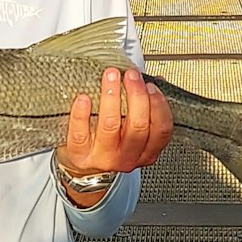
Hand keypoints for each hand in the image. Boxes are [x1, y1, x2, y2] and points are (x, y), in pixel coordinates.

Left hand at [55, 68, 172, 206]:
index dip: (159, 105)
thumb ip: (145, 108)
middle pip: (138, 126)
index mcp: (146, 151)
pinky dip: (81, 114)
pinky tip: (84, 98)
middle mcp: (127, 157)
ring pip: (110, 126)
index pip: (161, 130)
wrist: (83, 166)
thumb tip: (155, 80)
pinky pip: (80, 134)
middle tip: (131, 75)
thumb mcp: (132, 130)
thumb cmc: (110, 143)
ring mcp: (103, 158)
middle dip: (136, 96)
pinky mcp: (80, 155)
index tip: (151, 85)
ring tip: (110, 76)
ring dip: (112, 97)